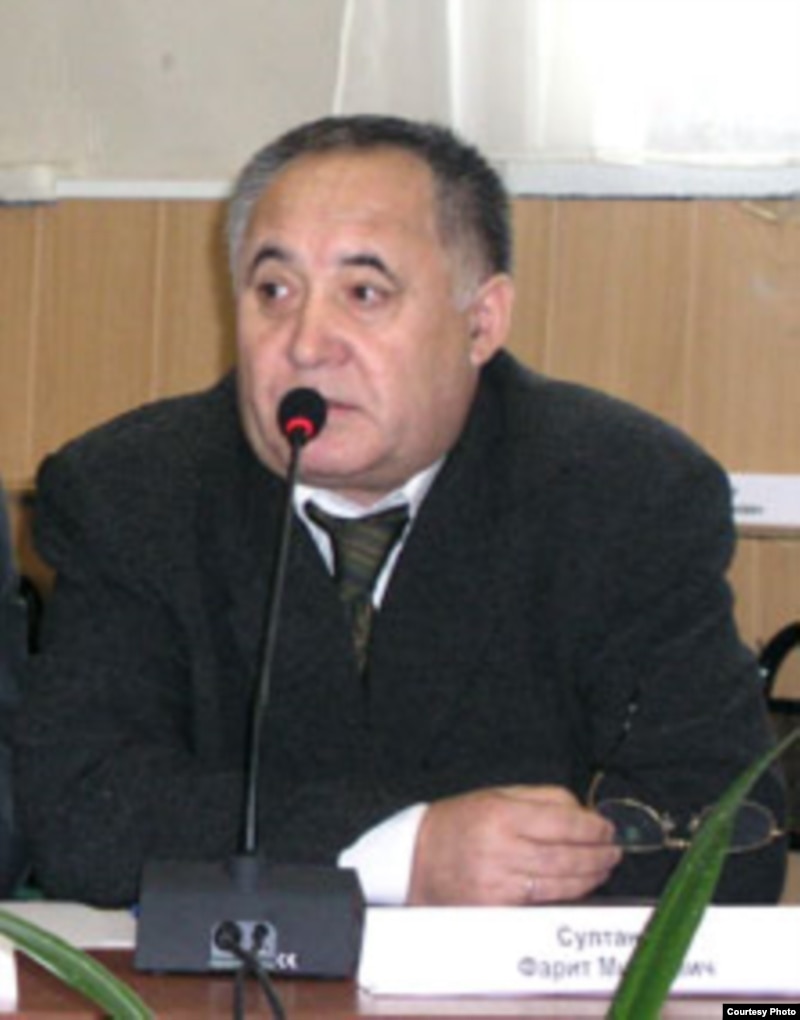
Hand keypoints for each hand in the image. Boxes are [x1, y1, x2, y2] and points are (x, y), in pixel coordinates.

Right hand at [406, 784, 621, 905]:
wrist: (414, 859)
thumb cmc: (458, 823)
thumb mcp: (496, 795)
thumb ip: (542, 799)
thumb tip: (584, 813)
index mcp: (500, 814)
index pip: (563, 822)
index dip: (593, 828)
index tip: (607, 828)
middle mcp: (500, 849)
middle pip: (566, 856)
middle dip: (598, 855)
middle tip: (614, 851)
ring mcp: (498, 883)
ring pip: (560, 884)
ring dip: (590, 877)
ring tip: (604, 867)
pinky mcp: (496, 908)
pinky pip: (542, 902)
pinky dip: (566, 894)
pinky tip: (579, 886)